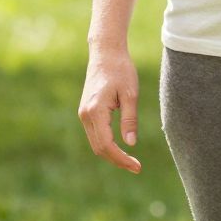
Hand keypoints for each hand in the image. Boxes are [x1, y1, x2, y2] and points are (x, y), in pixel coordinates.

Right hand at [79, 45, 141, 174]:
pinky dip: (107, 145)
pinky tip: (121, 148)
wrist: (105, 53)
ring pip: (95, 144)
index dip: (121, 159)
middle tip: (137, 167)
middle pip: (99, 148)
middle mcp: (85, 114)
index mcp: (95, 111)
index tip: (137, 167)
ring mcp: (83, 114)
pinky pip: (95, 135)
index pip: (107, 145)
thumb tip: (130, 144)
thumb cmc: (121, 70)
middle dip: (117, 160)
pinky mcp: (86, 112)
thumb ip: (129, 119)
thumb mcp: (131, 94)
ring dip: (112, 155)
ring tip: (131, 161)